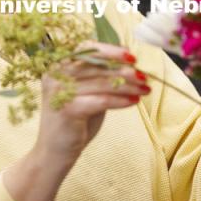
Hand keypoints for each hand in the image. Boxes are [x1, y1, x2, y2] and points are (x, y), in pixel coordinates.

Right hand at [36, 42, 148, 164]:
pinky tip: (134, 101)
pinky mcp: (67, 109)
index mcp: (59, 65)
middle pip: (97, 65)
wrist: (54, 152)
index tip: (132, 57)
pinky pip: (101, 100)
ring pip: (102, 83)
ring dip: (128, 86)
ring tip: (145, 89)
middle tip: (144, 76)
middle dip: (124, 70)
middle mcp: (56, 74)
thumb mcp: (88, 92)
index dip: (111, 50)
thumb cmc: (75, 119)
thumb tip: (130, 63)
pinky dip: (121, 100)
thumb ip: (101, 76)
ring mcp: (60, 91)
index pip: (86, 48)